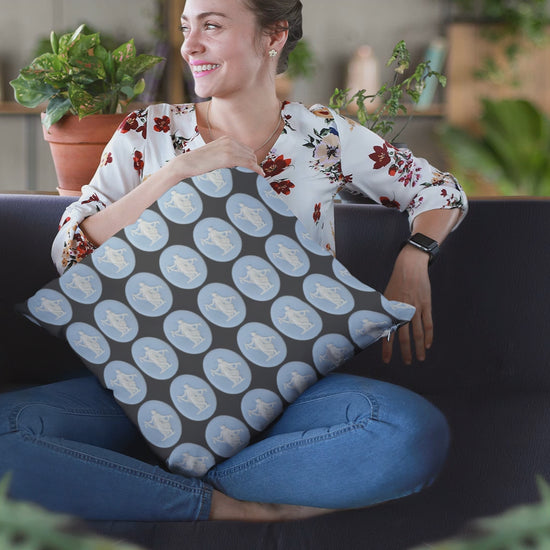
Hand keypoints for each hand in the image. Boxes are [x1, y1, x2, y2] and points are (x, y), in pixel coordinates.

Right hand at [166, 136, 264, 180]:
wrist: (186, 164)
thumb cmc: (198, 163)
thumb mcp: (215, 156)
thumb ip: (226, 156)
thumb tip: (237, 165)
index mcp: (227, 139)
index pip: (246, 150)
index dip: (251, 161)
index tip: (255, 170)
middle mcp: (230, 141)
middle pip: (250, 154)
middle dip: (254, 165)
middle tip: (256, 176)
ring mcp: (229, 148)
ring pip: (250, 159)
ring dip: (255, 168)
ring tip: (257, 178)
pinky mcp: (228, 157)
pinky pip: (247, 163)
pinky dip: (255, 169)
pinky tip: (259, 175)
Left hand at [381, 245, 432, 364]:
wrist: (409, 267)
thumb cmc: (396, 282)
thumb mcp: (386, 296)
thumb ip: (386, 311)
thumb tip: (380, 326)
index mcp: (391, 310)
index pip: (388, 333)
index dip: (387, 349)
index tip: (386, 361)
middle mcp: (403, 311)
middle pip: (404, 336)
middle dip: (405, 352)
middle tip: (407, 363)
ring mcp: (416, 309)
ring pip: (418, 333)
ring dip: (419, 347)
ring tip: (420, 358)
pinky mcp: (426, 305)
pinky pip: (428, 323)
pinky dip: (428, 335)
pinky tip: (427, 344)